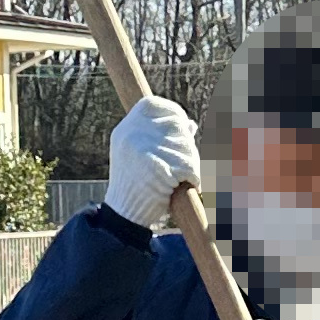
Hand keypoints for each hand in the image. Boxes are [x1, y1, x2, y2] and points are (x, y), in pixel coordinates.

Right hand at [105, 93, 200, 231]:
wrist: (124, 213)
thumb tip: (190, 124)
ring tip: (182, 177)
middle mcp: (133, 134)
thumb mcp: (138, 152)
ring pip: (186, 147)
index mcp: (126, 127)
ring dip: (192, 162)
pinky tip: (190, 185)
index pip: (156, 105)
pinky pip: (189, 166)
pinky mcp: (158, 169)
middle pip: (176, 126)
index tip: (184, 127)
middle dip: (186, 144)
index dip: (174, 113)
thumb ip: (159, 135)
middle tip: (185, 162)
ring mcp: (144, 150)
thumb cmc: (134, 183)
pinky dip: (195, 177)